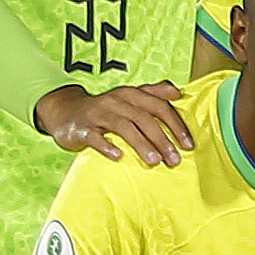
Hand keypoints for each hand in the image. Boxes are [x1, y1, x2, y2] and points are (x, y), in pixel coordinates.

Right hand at [37, 81, 191, 165]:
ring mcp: (97, 114)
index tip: (188, 145)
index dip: (176, 125)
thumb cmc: (106, 109)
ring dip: (141, 144)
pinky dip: (107, 145)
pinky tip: (118, 156)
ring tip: (154, 161)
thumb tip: (177, 92)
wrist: (65, 112)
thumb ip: (153, 93)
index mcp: (130, 94)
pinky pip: (94, 136)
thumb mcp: (129, 98)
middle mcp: (115, 101)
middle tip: (175, 160)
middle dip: (162, 139)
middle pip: (143, 118)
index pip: (159, 107)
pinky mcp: (81, 128)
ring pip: (122, 126)